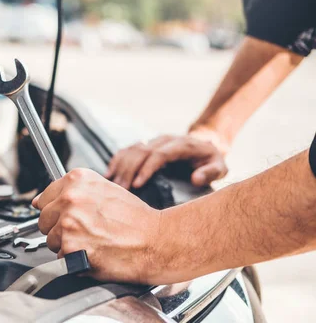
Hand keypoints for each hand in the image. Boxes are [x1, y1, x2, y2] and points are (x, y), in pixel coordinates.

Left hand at [32, 168, 162, 283]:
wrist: (156, 241)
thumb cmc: (136, 220)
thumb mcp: (105, 190)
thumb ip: (74, 192)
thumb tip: (40, 201)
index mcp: (77, 180)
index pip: (43, 197)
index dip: (55, 211)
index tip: (64, 216)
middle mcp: (70, 198)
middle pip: (43, 219)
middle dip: (58, 228)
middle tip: (84, 231)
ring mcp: (68, 222)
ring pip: (50, 239)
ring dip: (66, 245)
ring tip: (91, 242)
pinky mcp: (70, 246)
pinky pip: (59, 257)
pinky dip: (72, 261)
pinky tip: (92, 253)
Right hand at [105, 135, 226, 188]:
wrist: (205, 143)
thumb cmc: (211, 160)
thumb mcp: (219, 167)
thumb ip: (210, 172)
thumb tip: (195, 179)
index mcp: (181, 144)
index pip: (159, 154)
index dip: (146, 169)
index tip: (136, 185)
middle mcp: (165, 140)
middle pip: (141, 151)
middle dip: (129, 170)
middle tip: (120, 189)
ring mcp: (154, 140)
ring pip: (132, 149)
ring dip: (120, 166)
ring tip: (113, 185)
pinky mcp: (146, 144)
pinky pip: (128, 149)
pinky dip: (117, 160)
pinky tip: (109, 174)